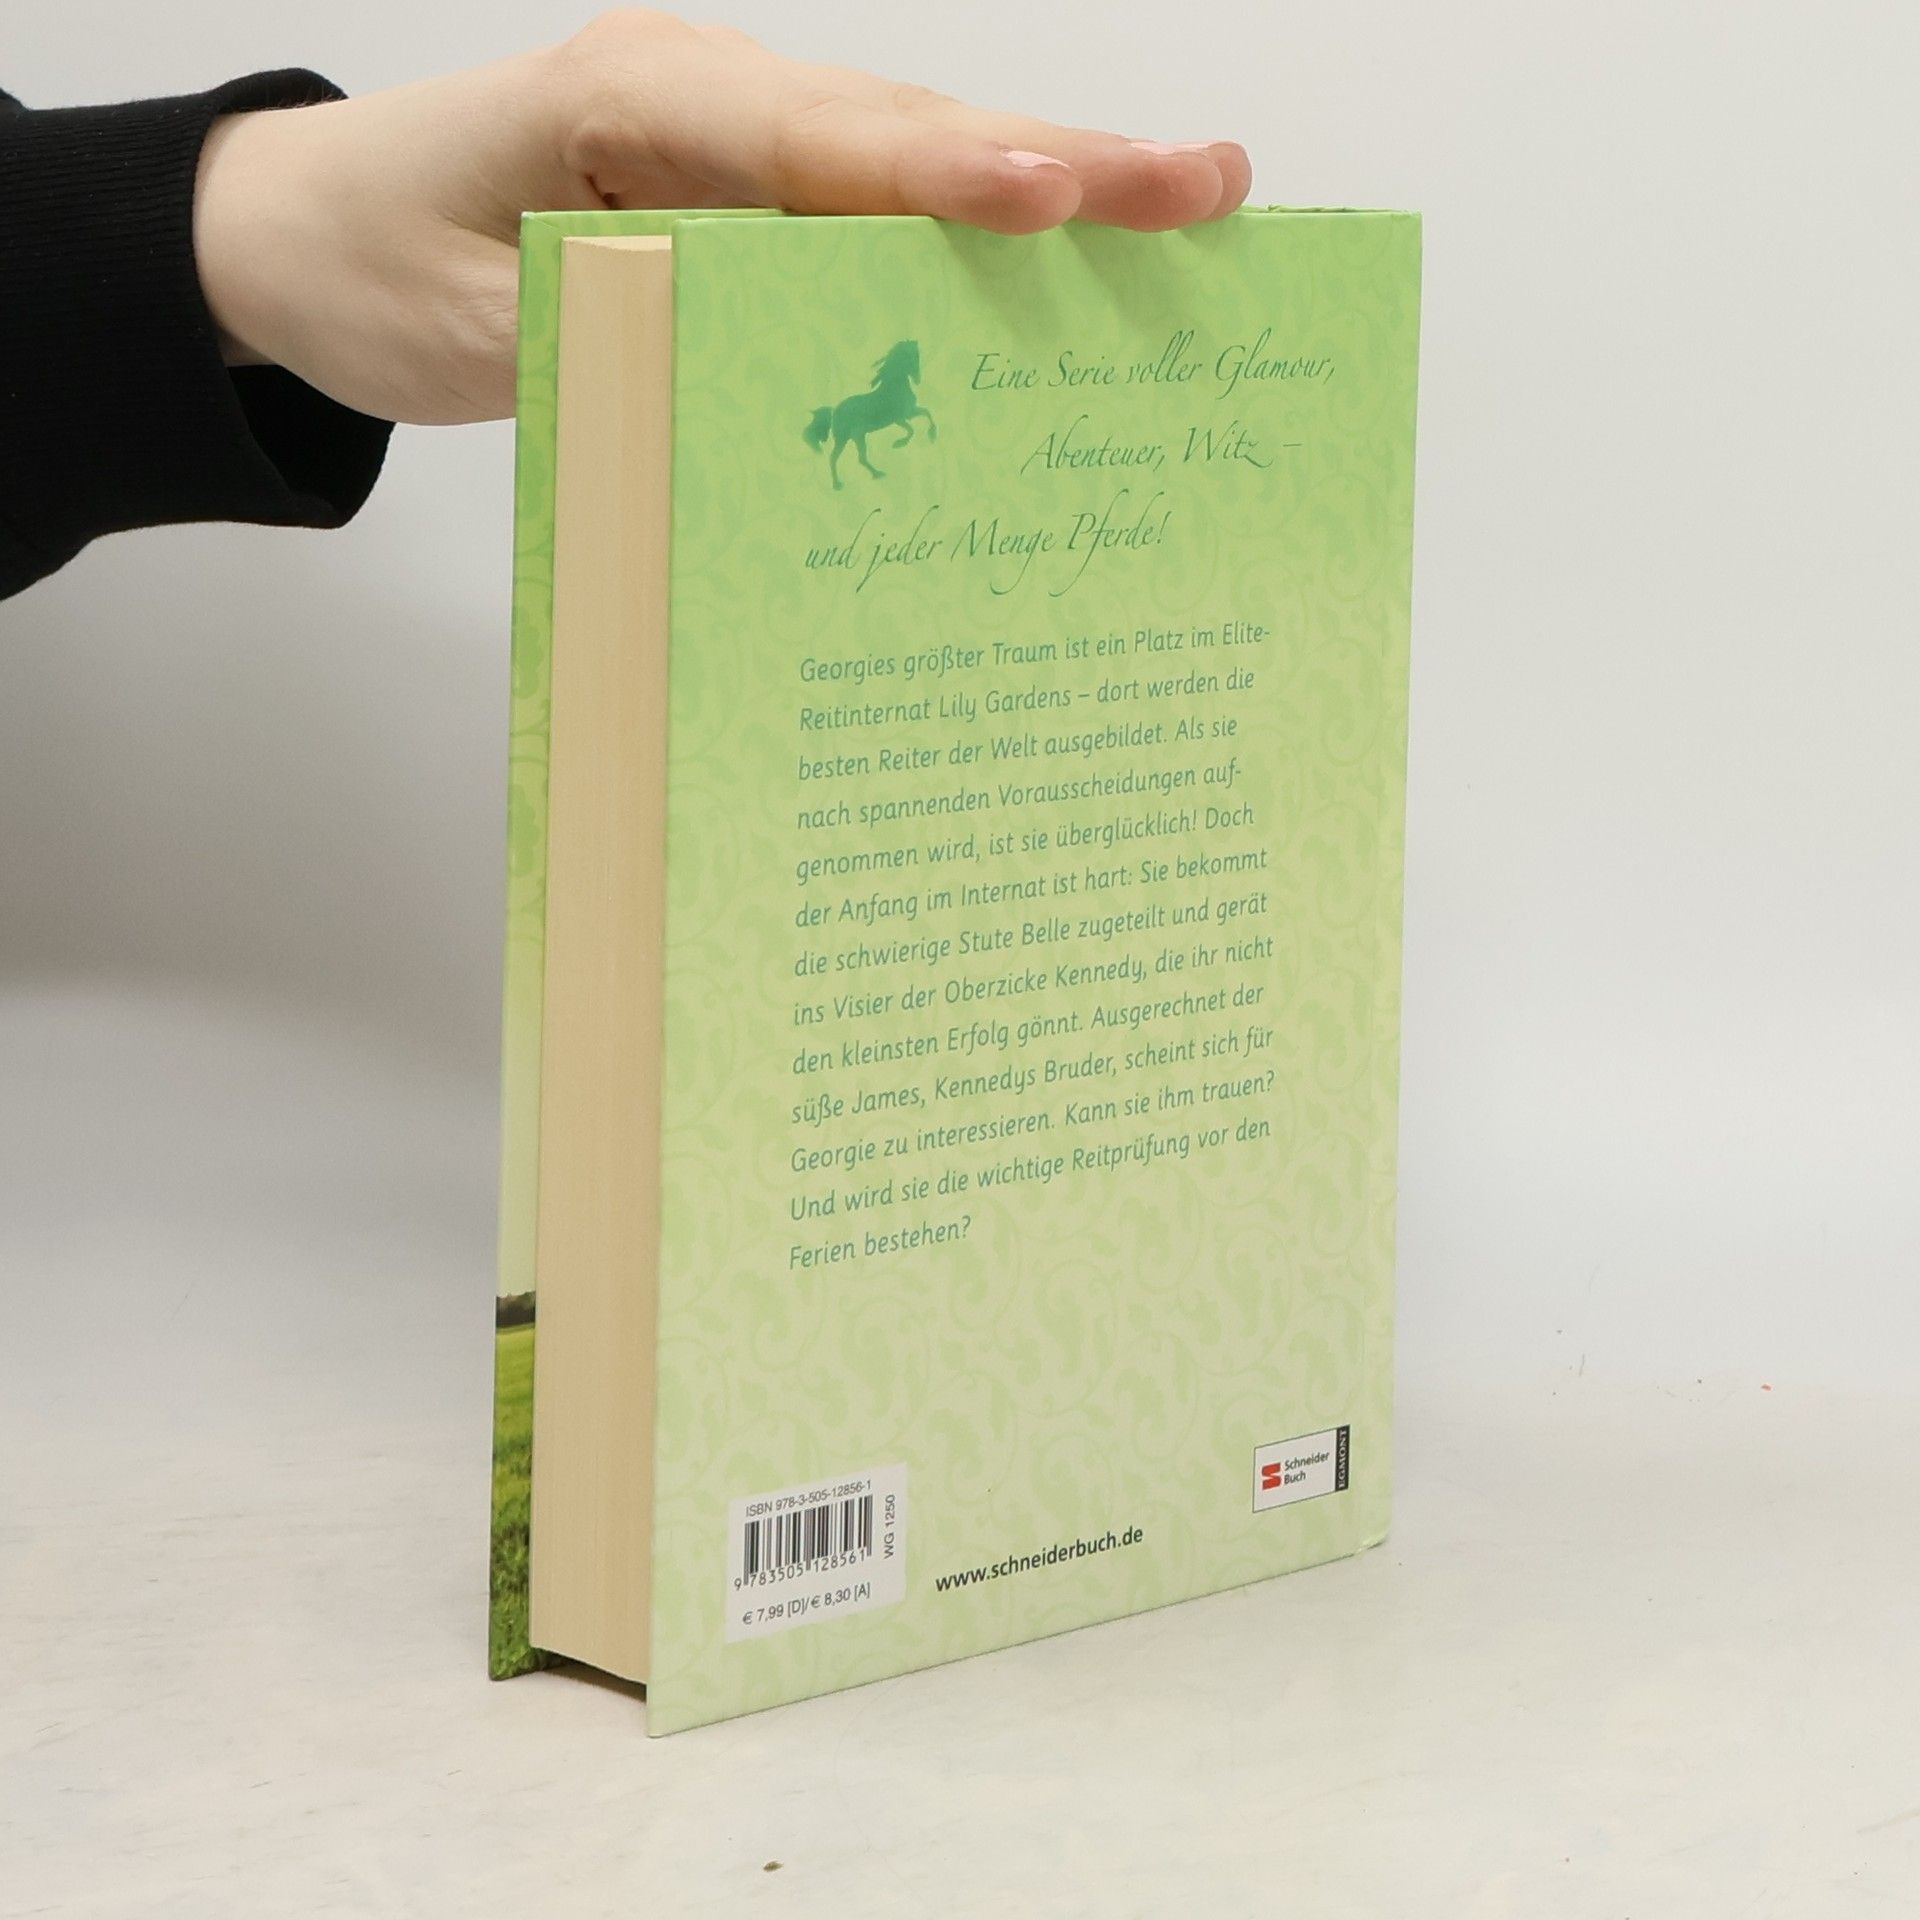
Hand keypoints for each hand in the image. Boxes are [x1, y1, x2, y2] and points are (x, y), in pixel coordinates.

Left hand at [192, 11, 1252, 425]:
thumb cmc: (382, 264)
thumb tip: (774, 395)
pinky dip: (979, 238)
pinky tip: (1075, 262)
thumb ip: (623, 339)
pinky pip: (878, 215)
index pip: (807, 140)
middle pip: (903, 131)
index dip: (937, 172)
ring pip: (913, 162)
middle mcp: (706, 104)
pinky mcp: (750, 199)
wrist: (319, 236)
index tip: (1053, 197)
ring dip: (1055, 189)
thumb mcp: (479, 324)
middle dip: (1060, 163)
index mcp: (629, 108)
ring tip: (1192, 211)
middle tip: (1207, 189)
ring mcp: (737, 146)